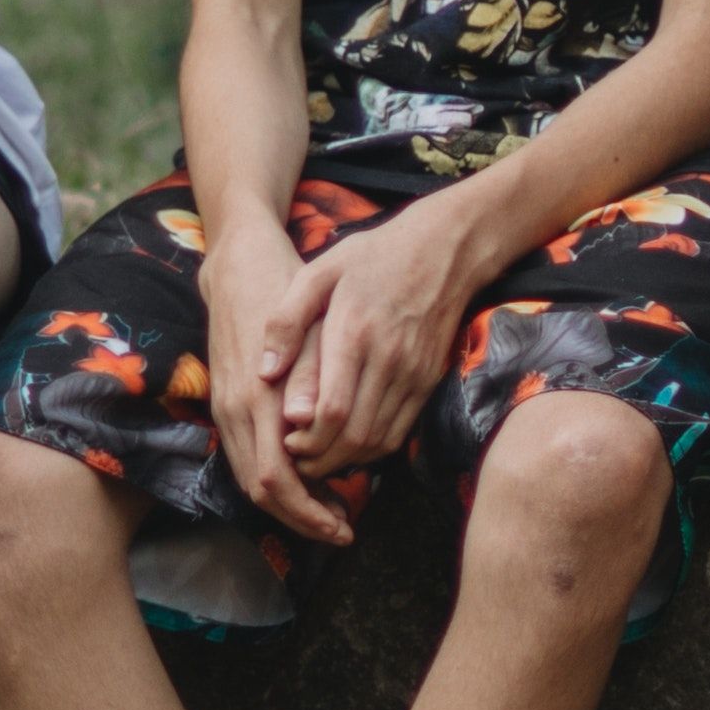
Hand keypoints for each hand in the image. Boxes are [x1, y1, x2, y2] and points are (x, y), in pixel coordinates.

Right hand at [192, 225, 357, 551]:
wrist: (239, 265)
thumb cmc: (284, 291)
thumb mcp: (306, 330)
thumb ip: (306, 380)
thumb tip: (310, 433)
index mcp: (257, 398)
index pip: (277, 480)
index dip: (310, 511)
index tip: (345, 525)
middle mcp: (235, 411)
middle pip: (263, 492)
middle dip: (303, 519)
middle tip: (343, 531)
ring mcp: (226, 409)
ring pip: (252, 479)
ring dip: (292, 504)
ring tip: (333, 512)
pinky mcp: (227, 404)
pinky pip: (249, 458)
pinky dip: (280, 480)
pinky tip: (312, 478)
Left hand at [257, 184, 505, 485]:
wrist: (444, 250)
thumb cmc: (372, 257)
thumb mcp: (318, 272)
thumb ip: (286, 321)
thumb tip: (265, 373)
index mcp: (354, 333)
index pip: (333, 410)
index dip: (307, 438)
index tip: (284, 441)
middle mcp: (388, 359)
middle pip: (355, 435)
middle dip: (321, 458)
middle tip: (294, 459)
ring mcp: (413, 373)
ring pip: (379, 440)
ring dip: (344, 460)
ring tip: (315, 457)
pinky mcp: (428, 380)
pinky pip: (399, 431)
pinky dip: (371, 449)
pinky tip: (347, 443)